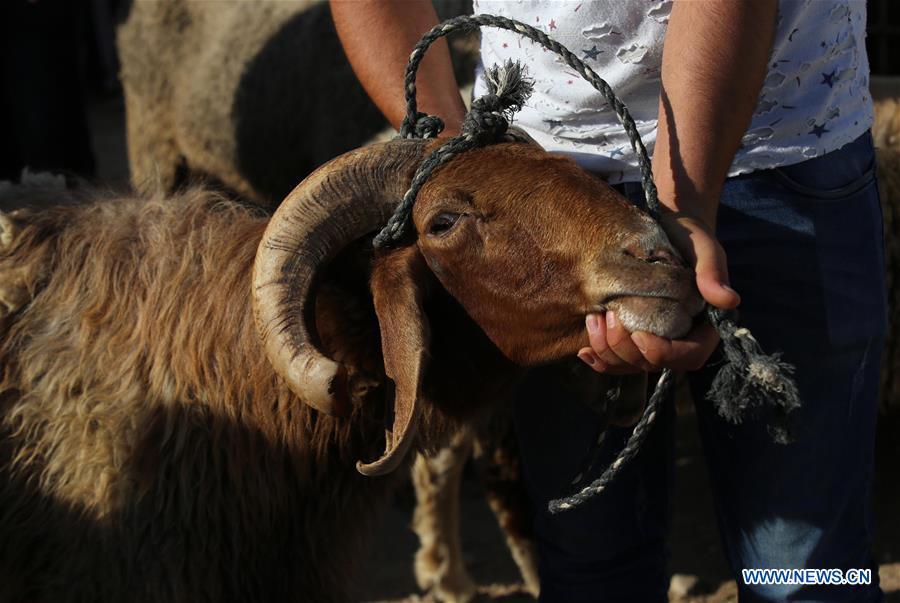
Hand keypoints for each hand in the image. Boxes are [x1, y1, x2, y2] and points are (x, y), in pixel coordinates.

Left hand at [577, 209, 738, 373]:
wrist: (664, 229)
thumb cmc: (687, 236)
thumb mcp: (702, 248)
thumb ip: (713, 272)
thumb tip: (729, 301)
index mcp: (703, 326)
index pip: (690, 356)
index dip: (664, 354)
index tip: (641, 336)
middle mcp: (679, 339)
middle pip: (653, 365)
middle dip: (626, 350)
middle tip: (607, 318)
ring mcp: (654, 340)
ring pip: (630, 365)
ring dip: (608, 351)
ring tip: (592, 320)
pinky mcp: (632, 335)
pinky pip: (615, 359)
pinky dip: (599, 357)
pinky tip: (583, 349)